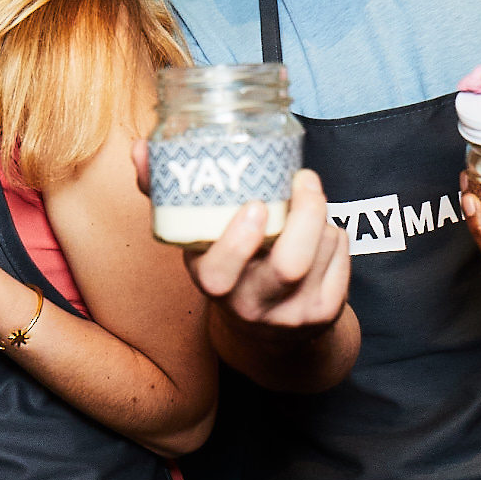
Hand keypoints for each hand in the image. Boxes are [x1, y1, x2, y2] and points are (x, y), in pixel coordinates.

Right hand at [178, 168, 349, 329]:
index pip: (217, 274)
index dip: (238, 242)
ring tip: (306, 205)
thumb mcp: (196, 239)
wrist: (268, 330)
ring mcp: (291, 314)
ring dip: (319, 216)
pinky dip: (334, 233)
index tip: (256, 205)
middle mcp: (250, 306)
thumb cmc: (228, 265)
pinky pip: (340, 257)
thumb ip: (165, 193)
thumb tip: (140, 149)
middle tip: (303, 179)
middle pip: (288, 266)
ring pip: (320, 250)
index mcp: (212, 284)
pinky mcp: (324, 313)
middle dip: (304, 215)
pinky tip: (320, 233)